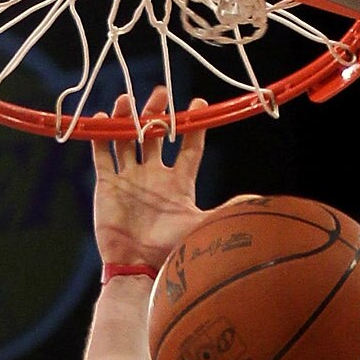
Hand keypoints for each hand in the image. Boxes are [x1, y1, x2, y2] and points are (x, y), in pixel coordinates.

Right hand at [92, 90, 209, 269]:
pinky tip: (102, 116)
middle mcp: (154, 176)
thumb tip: (259, 201)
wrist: (136, 267)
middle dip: (156, 112)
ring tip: (127, 101)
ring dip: (127, 118)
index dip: (193, 125)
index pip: (189, 147)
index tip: (198, 103)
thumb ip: (226, 210)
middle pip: (155, 135)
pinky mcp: (108, 184)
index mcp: (179, 183)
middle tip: (160, 93)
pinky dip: (100, 135)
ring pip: (128, 139)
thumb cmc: (170, 250)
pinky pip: (103, 154)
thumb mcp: (201, 225)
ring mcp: (130, 178)